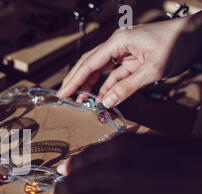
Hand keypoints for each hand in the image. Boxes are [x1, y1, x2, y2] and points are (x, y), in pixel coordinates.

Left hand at [51, 134, 201, 193]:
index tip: (62, 172)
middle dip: (62, 190)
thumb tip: (95, 158)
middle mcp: (113, 174)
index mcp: (120, 148)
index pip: (80, 160)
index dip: (69, 168)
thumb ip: (122, 150)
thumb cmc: (190, 159)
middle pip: (74, 185)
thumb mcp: (154, 144)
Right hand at [57, 12, 201, 106]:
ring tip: (81, 100)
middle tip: (64, 96)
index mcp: (118, 42)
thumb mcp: (153, 70)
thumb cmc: (178, 44)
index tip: (63, 93)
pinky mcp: (132, 58)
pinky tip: (101, 96)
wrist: (198, 34)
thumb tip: (105, 101)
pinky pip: (115, 73)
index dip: (75, 80)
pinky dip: (107, 84)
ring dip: (91, 84)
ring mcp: (124, 50)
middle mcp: (117, 44)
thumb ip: (127, 87)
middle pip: (90, 63)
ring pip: (101, 69)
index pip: (90, 63)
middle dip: (77, 80)